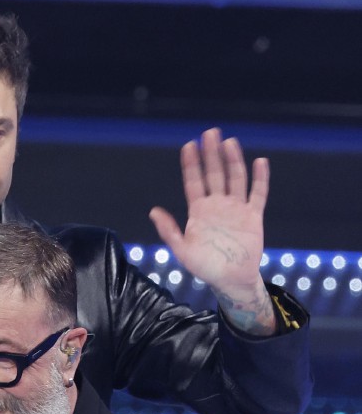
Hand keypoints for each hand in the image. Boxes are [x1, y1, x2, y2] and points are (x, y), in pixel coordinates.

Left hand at [149, 127, 274, 333]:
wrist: (230, 281)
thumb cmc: (204, 267)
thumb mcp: (182, 250)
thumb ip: (169, 231)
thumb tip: (153, 211)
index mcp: (199, 212)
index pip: (194, 182)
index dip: (191, 164)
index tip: (189, 146)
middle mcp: (217, 205)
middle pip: (214, 174)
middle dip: (211, 154)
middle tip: (210, 133)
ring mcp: (236, 209)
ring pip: (235, 178)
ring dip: (232, 160)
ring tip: (229, 142)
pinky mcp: (253, 216)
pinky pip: (258, 194)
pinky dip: (259, 179)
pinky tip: (259, 162)